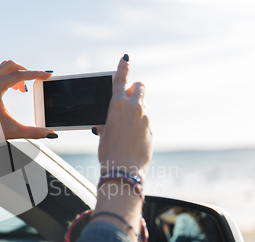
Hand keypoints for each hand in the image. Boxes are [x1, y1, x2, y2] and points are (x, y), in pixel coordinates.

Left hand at [0, 60, 55, 139]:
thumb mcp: (14, 131)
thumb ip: (35, 132)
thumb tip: (51, 133)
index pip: (18, 75)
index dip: (36, 74)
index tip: (47, 74)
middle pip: (11, 65)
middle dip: (26, 72)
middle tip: (35, 83)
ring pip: (5, 67)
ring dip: (18, 73)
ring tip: (22, 89)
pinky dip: (10, 76)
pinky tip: (15, 88)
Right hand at [95, 56, 151, 178]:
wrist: (123, 169)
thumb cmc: (108, 152)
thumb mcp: (103, 134)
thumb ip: (107, 123)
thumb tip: (105, 124)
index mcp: (117, 105)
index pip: (121, 79)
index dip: (122, 67)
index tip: (125, 59)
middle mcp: (133, 107)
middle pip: (140, 86)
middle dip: (135, 89)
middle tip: (128, 99)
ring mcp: (145, 118)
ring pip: (143, 105)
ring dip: (136, 109)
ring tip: (126, 127)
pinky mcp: (151, 129)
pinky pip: (145, 120)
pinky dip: (139, 124)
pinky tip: (132, 138)